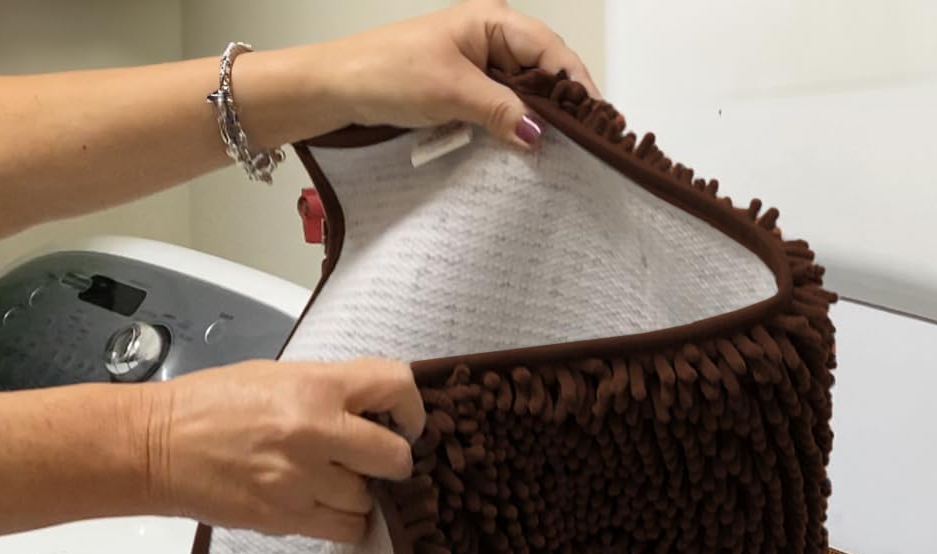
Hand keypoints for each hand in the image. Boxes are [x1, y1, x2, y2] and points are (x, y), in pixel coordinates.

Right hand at [144, 358, 424, 542]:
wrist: (156, 446)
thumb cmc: (210, 406)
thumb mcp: (276, 376)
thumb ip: (330, 390)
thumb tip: (376, 411)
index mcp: (315, 386)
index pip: (396, 386)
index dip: (413, 408)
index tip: (406, 422)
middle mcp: (316, 432)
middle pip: (395, 457)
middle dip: (392, 460)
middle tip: (375, 460)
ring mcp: (302, 480)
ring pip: (370, 500)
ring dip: (361, 493)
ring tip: (333, 481)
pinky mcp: (287, 518)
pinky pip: (346, 529)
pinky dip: (344, 520)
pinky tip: (324, 505)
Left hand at [316, 0, 600, 148]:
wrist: (337, 88)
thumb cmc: (385, 72)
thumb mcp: (451, 92)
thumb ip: (499, 111)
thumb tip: (540, 133)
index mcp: (491, 20)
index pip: (551, 51)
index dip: (578, 85)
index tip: (599, 120)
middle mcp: (489, 38)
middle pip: (543, 72)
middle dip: (563, 106)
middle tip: (588, 143)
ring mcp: (476, 65)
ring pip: (522, 94)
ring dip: (537, 120)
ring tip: (564, 150)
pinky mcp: (463, 91)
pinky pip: (500, 109)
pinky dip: (511, 128)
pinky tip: (524, 148)